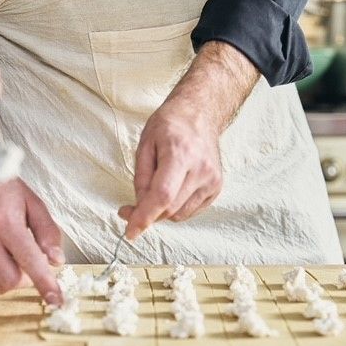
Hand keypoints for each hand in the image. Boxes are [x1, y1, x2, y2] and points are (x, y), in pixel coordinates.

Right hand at [0, 177, 64, 303]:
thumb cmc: (0, 188)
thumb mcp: (33, 202)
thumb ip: (48, 232)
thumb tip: (56, 260)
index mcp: (5, 222)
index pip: (29, 262)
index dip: (46, 284)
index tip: (56, 300)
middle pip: (11, 281)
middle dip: (27, 279)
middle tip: (29, 262)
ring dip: (9, 279)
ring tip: (11, 256)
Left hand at [119, 40, 259, 238]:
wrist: (201, 114)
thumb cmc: (169, 125)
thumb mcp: (144, 144)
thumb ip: (141, 178)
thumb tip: (140, 207)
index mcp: (181, 154)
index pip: (163, 196)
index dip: (145, 217)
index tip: (130, 232)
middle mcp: (201, 169)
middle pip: (169, 208)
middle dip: (146, 214)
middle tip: (128, 209)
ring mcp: (212, 180)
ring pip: (179, 214)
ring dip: (161, 210)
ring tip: (154, 190)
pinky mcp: (217, 188)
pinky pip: (189, 211)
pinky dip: (175, 207)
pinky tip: (172, 189)